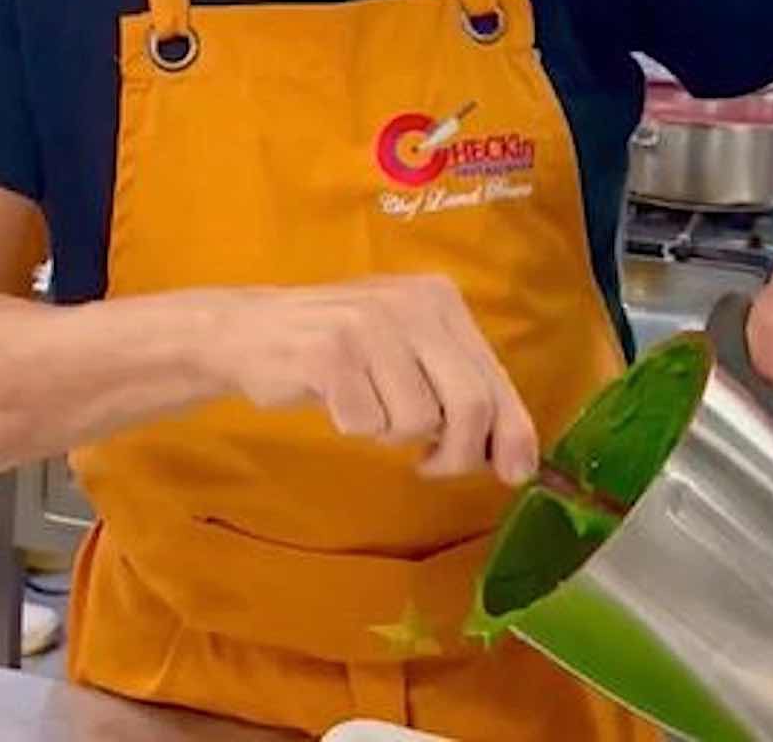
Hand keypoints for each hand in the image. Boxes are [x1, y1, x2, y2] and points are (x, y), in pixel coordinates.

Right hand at [193, 274, 538, 485]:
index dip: (512, 433)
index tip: (515, 473)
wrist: (251, 331)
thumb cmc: (342, 352)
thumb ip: (461, 393)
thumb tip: (521, 463)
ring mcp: (370, 324)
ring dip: (390, 433)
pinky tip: (335, 398)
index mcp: (439, 299)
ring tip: (365, 405)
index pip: (493, 378)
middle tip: (429, 466)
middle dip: (457, 453)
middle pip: (469, 404)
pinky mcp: (331, 352)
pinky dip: (352, 427)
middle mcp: (412, 303)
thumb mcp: (410, 355)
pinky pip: (366, 424)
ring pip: (417, 420)